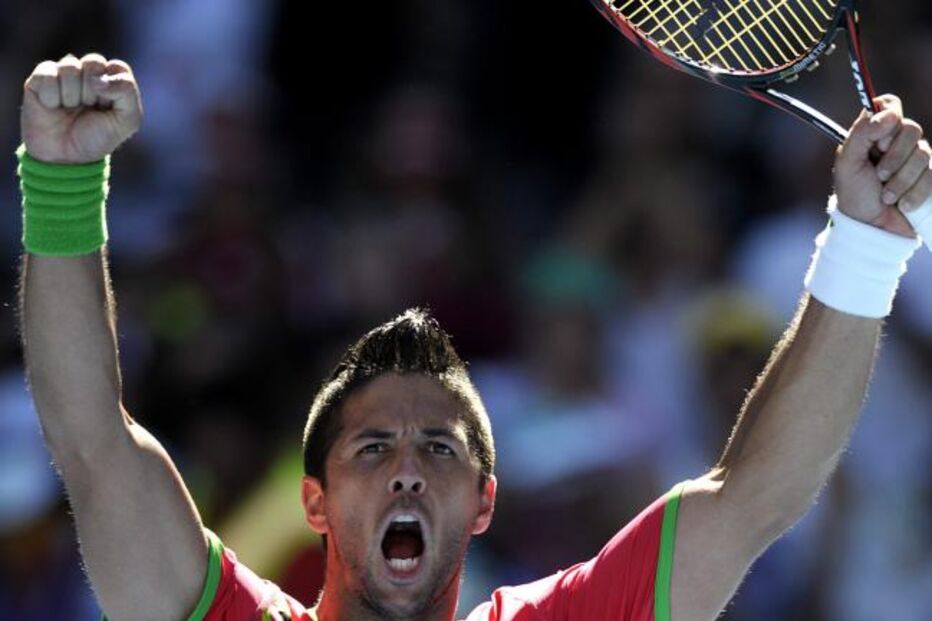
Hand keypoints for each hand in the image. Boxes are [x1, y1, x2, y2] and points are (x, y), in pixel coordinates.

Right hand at [21, 53, 142, 164]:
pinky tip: (52, 107)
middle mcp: (87, 73)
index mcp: (110, 80)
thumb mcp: (128, 120)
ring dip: (72, 96)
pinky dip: (52, 97)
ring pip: (70, 67)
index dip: (113, 89)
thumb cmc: (98, 138)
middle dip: (92, 91)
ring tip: (70, 109)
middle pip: (93, 62)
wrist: (66, 158)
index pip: (118, 67)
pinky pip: (47, 75)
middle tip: (88, 108)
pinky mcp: (39, 79)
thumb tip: (99, 78)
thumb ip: (127, 92)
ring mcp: (62, 74)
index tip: (108, 108)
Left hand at [833, 95, 931, 237]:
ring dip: (901, 180)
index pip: (889, 104)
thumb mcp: (848, 164)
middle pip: (911, 128)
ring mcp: (916, 158)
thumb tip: (886, 112)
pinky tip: (901, 204)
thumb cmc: (855, 197)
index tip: (878, 141)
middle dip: (894, 157)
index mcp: (874, 134)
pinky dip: (913, 193)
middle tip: (878, 175)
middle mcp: (896, 142)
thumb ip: (861, 134)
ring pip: (923, 153)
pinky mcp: (930, 177)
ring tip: (886, 196)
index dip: (888, 118)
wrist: (872, 229)